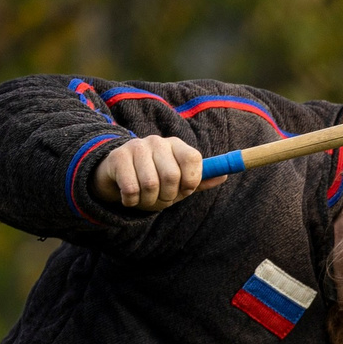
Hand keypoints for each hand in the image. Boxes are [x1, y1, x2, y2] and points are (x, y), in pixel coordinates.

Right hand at [95, 133, 221, 210]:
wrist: (118, 175)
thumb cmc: (155, 179)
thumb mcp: (179, 182)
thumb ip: (200, 180)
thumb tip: (225, 175)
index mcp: (177, 145)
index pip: (193, 159)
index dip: (191, 180)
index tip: (185, 190)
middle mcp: (158, 142)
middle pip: (171, 176)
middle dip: (168, 196)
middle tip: (162, 198)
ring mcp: (137, 147)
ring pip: (150, 184)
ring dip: (149, 201)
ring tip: (145, 197)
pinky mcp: (118, 157)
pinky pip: (131, 189)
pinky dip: (132, 201)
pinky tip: (130, 197)